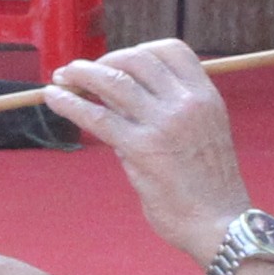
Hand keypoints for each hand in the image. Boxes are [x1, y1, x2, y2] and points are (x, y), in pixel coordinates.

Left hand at [39, 40, 250, 264]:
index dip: (139, 50)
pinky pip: (97, 116)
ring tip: (63, 76)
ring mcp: (163, 124)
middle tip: (82, 72)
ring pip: (113, 81)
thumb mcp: (202, 135)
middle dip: (105, 61)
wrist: (220, 224)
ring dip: (82, 74)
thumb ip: (165, 115)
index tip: (119, 62)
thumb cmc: (210, 187)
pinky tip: (53, 97)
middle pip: (137, 60)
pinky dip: (70, 103)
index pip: (172, 51)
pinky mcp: (140, 148)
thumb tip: (117, 104)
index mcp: (206, 97)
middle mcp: (187, 103)